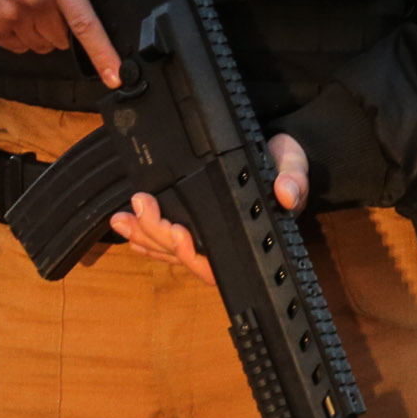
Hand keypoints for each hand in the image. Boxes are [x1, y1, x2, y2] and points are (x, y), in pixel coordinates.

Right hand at [0, 0, 119, 83]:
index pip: (85, 24)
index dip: (103, 54)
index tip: (115, 76)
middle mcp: (31, 2)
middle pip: (62, 38)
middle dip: (62, 25)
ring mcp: (6, 18)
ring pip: (39, 45)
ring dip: (40, 32)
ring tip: (27, 0)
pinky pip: (14, 46)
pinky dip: (18, 35)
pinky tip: (10, 8)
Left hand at [109, 134, 310, 285]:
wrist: (280, 154)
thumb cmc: (287, 165)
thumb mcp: (295, 167)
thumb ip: (294, 180)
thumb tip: (286, 193)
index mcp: (250, 238)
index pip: (218, 263)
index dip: (192, 254)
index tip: (177, 232)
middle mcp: (226, 245)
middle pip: (184, 256)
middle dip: (155, 236)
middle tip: (138, 207)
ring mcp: (208, 239)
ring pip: (170, 251)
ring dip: (143, 237)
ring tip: (122, 219)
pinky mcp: (196, 226)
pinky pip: (168, 242)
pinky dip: (146, 237)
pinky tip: (129, 228)